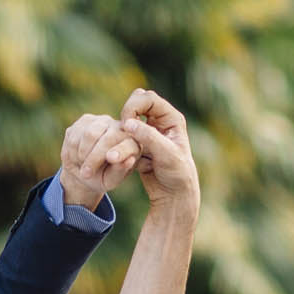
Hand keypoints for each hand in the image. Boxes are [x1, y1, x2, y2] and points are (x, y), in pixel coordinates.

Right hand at [57, 113, 139, 211]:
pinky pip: (75, 134)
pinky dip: (72, 150)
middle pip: (107, 138)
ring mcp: (103, 121)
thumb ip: (119, 172)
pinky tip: (77, 157)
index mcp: (133, 143)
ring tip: (83, 166)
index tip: (111, 158)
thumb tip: (128, 160)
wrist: (83, 170)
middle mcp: (120, 127)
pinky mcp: (86, 120)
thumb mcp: (111, 180)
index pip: (128, 144)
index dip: (120, 150)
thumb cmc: (103, 177)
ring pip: (89, 134)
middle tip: (86, 174)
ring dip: (82, 154)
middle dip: (94, 157)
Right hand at [117, 89, 198, 209]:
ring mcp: (147, 133)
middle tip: (122, 130)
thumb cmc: (177, 174)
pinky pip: (123, 138)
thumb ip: (149, 137)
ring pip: (127, 122)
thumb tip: (128, 123)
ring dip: (120, 135)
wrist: (173, 195)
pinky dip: (119, 145)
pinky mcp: (137, 145)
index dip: (134, 106)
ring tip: (115, 152)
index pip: (148, 98)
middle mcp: (159, 122)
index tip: (126, 123)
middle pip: (135, 104)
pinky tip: (119, 157)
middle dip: (125, 116)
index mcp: (171, 118)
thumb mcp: (166, 155)